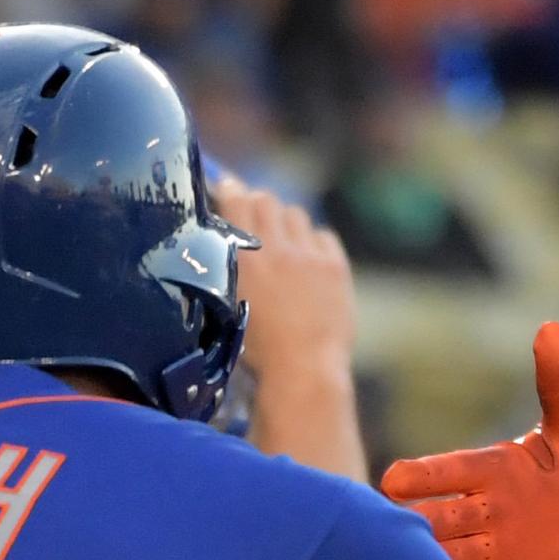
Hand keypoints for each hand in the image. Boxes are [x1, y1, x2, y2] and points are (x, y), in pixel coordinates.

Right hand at [220, 177, 356, 400]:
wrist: (302, 369)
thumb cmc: (255, 349)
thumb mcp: (226, 305)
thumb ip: (223, 268)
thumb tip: (222, 244)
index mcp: (240, 256)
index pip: (236, 199)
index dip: (231, 191)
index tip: (228, 190)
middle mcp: (274, 247)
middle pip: (267, 201)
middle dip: (259, 205)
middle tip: (256, 220)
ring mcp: (308, 255)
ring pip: (295, 215)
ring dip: (286, 223)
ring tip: (284, 245)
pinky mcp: (335, 267)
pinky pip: (323, 236)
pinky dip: (314, 243)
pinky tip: (311, 262)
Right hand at [383, 321, 558, 559]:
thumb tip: (552, 327)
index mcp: (491, 470)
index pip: (447, 471)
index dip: (422, 477)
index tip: (394, 482)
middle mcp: (483, 509)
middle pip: (438, 518)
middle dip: (420, 524)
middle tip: (395, 533)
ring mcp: (492, 549)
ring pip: (450, 555)